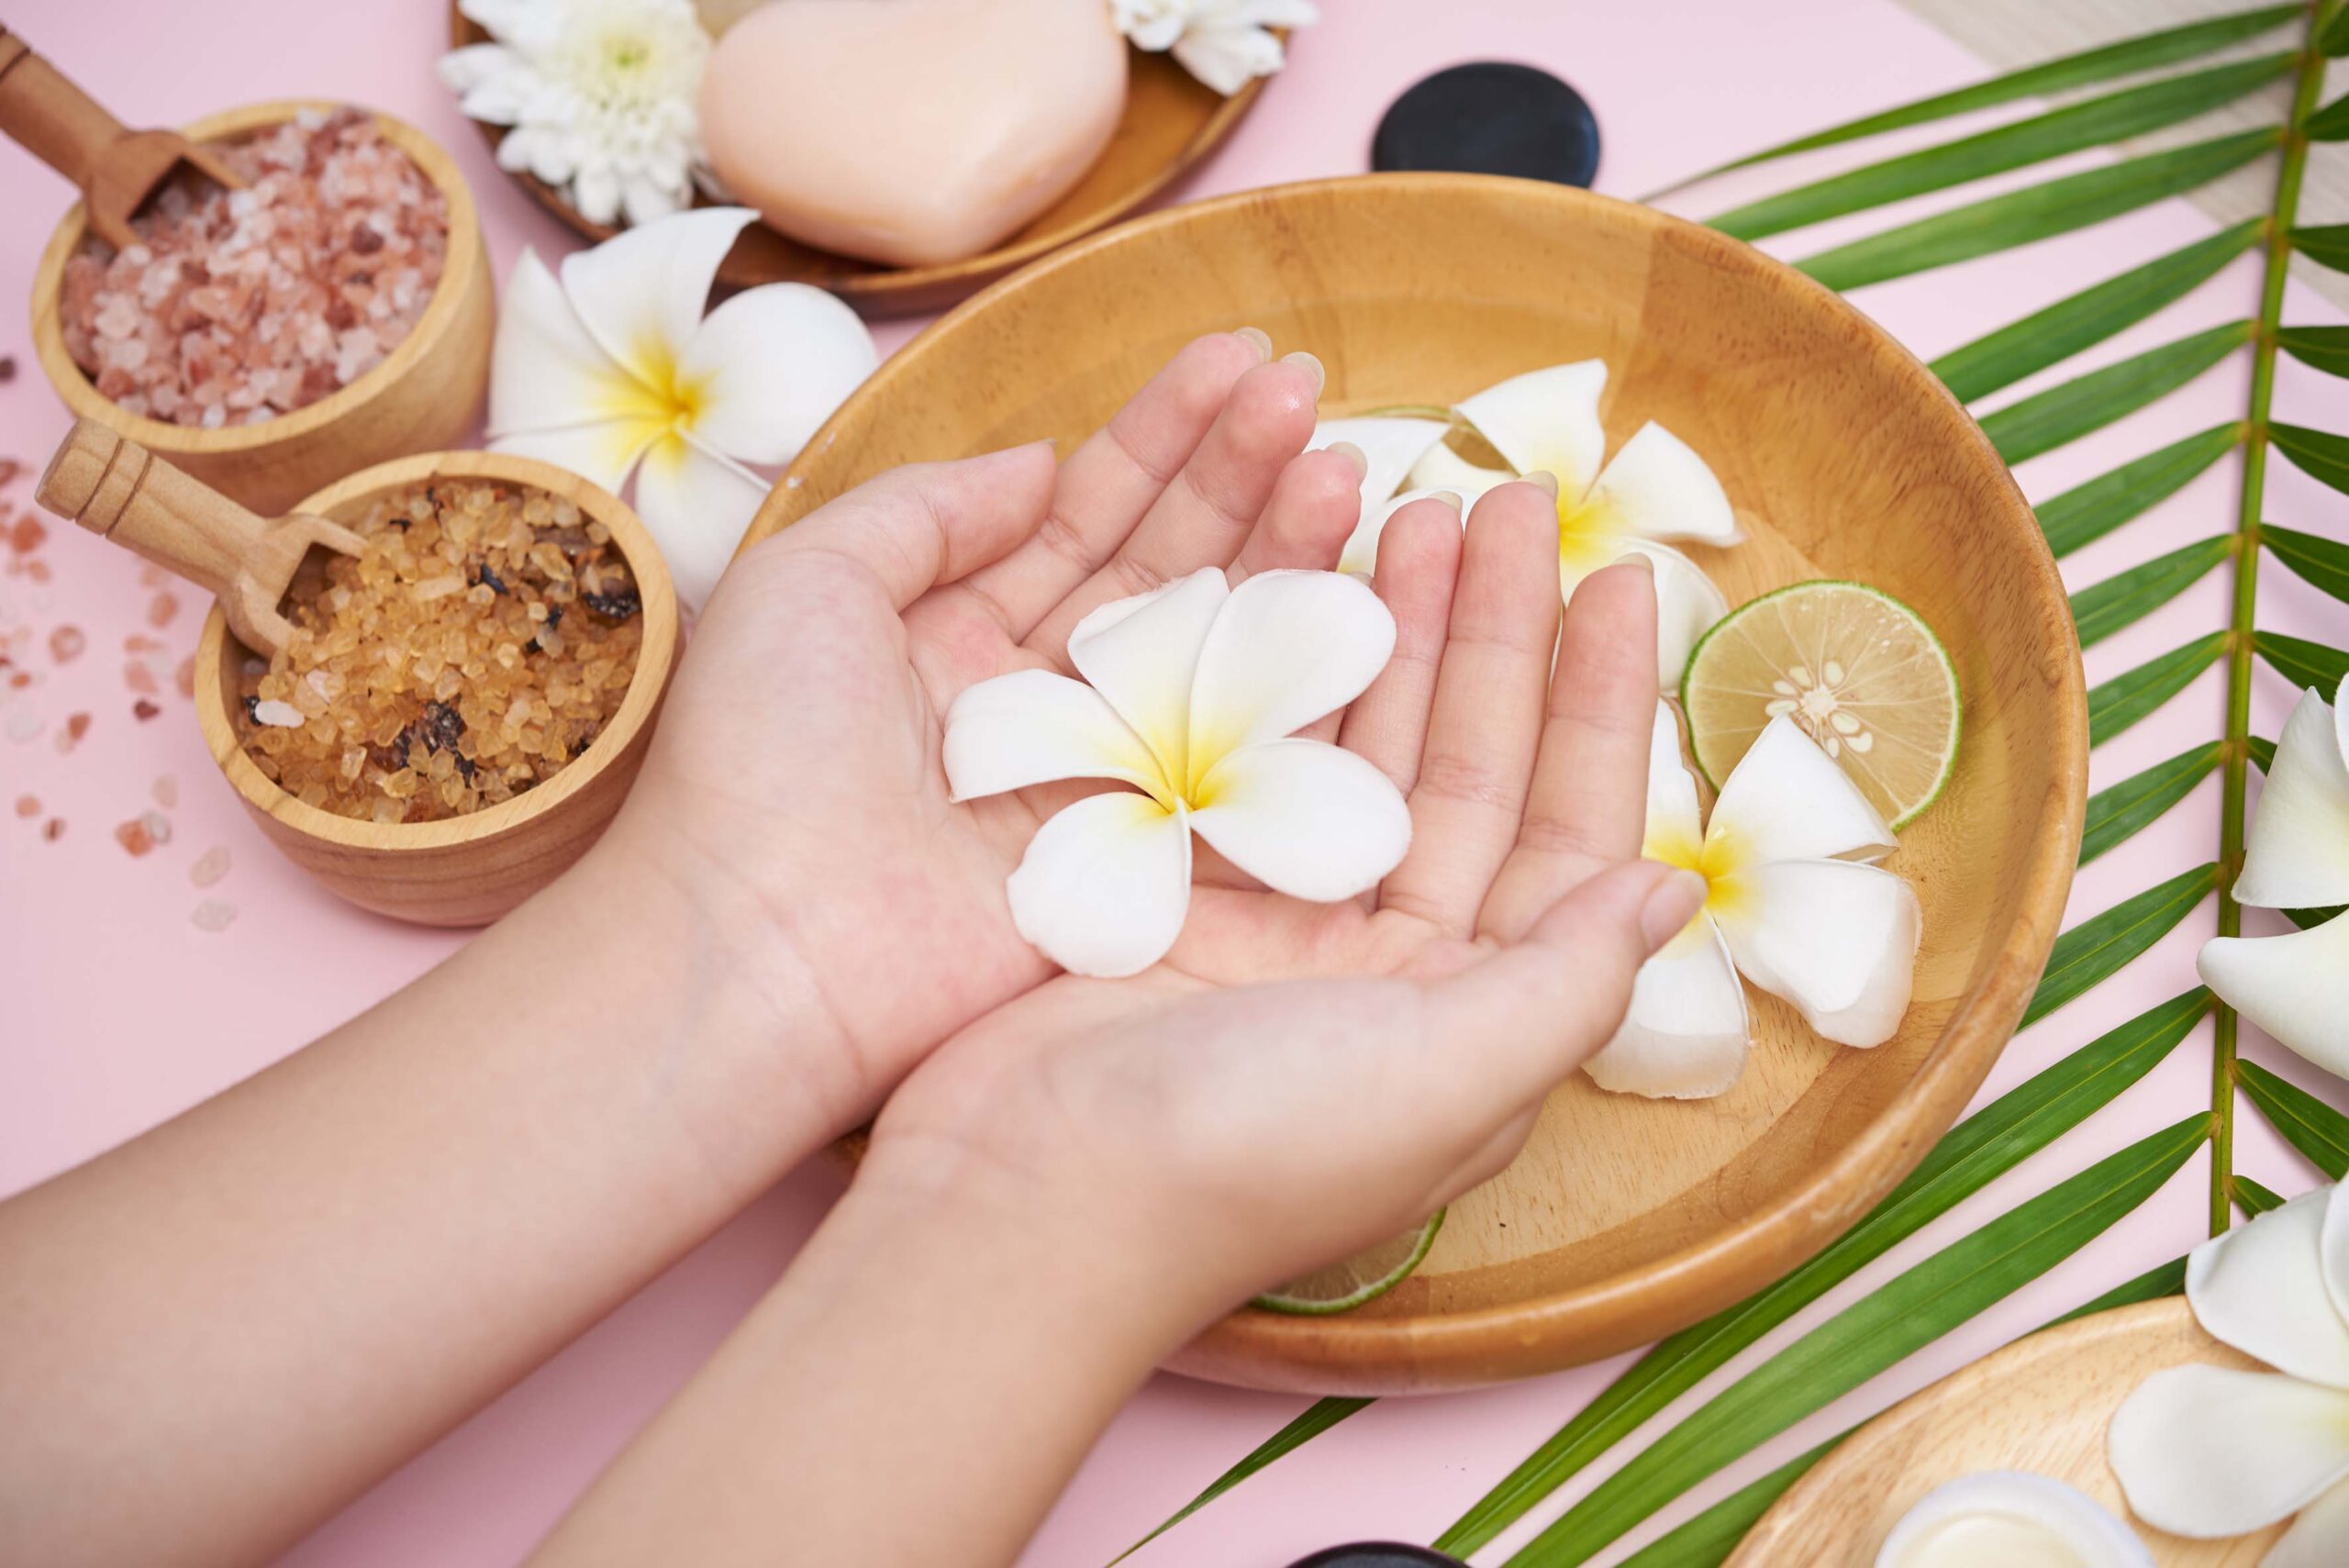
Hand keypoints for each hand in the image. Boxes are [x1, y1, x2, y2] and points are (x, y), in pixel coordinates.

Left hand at [597, 336, 1368, 1127]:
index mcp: (949, 635)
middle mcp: (1031, 703)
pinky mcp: (1139, 859)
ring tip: (1343, 466)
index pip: (1080, 514)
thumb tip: (1040, 461)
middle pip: (1161, 569)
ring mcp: (1092, 781)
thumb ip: (925, 508)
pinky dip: (1292, 685)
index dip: (1162, 436)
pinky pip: (1232, 760)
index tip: (1238, 359)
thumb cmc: (757, 758)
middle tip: (1312, 388)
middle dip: (1237, 475)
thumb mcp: (808, 580)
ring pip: (1207, 651)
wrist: (765, 943)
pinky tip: (1349, 599)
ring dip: (1278, 555)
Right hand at [865, 495, 1703, 1322]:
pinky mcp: (1179, 896)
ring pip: (1360, 746)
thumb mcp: (1448, 1080)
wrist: (1025, 1196)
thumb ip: (1566, 984)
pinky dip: (1278, 672)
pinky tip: (1296, 581)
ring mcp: (1280, 927)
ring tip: (1408, 509)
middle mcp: (1392, 968)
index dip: (1601, 704)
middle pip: (1468, 766)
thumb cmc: (1251, 1155)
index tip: (1620, 575)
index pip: (1569, 832)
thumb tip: (1673, 894)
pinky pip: (1253, 756)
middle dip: (1494, 633)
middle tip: (1500, 500)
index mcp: (1477, 1016)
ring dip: (1391, 633)